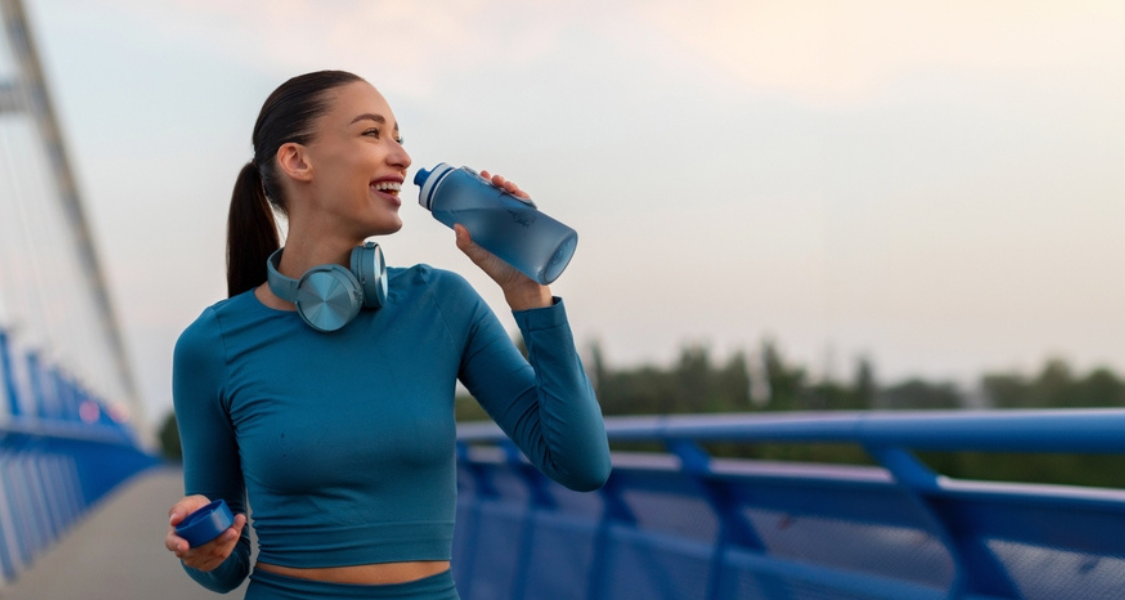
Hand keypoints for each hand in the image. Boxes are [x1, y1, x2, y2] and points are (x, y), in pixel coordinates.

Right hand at [165, 495, 246, 571]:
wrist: (209, 514)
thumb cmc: (194, 509)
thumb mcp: (187, 503)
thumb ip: (180, 509)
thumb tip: (174, 520)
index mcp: (173, 537)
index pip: (172, 543)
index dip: (178, 545)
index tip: (185, 545)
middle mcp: (183, 552)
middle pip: (200, 550)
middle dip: (218, 541)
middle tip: (232, 531)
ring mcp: (196, 559)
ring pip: (214, 554)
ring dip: (229, 541)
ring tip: (238, 524)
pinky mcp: (209, 562)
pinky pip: (222, 556)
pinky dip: (232, 543)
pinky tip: (237, 530)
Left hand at [455, 170, 551, 310]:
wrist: (522, 287)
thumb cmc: (499, 272)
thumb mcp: (479, 257)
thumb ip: (467, 245)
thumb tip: (457, 227)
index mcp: (493, 224)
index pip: (489, 200)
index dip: (486, 186)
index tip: (481, 176)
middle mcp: (507, 221)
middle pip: (504, 196)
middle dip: (499, 184)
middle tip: (493, 178)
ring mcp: (521, 224)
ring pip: (517, 200)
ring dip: (513, 188)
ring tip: (505, 184)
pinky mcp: (534, 229)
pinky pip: (532, 211)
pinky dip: (527, 200)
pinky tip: (521, 194)